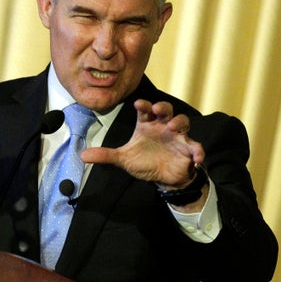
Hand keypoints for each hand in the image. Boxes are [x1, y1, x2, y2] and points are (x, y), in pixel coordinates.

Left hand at [81, 99, 204, 187]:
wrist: (163, 177)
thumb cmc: (144, 161)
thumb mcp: (123, 159)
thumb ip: (105, 155)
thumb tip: (82, 156)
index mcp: (147, 124)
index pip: (145, 110)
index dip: (143, 105)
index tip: (138, 104)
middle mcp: (162, 126)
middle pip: (166, 110)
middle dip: (163, 107)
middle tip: (158, 110)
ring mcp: (177, 136)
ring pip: (183, 122)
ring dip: (179, 123)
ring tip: (172, 128)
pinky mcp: (188, 149)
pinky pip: (195, 147)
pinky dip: (197, 151)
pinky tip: (195, 158)